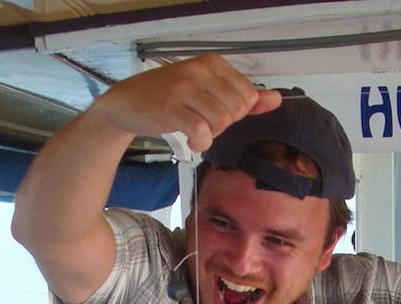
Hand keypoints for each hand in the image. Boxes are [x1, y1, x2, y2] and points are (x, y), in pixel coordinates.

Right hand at [93, 53, 281, 154]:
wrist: (125, 104)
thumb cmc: (167, 98)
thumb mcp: (206, 91)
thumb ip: (242, 96)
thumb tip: (276, 100)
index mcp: (212, 63)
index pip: (248, 94)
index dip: (235, 112)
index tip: (215, 112)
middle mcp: (199, 71)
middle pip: (236, 109)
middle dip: (224, 124)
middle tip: (204, 123)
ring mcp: (184, 88)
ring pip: (221, 121)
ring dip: (211, 135)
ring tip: (196, 132)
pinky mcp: (171, 108)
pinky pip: (202, 131)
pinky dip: (201, 142)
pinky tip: (192, 141)